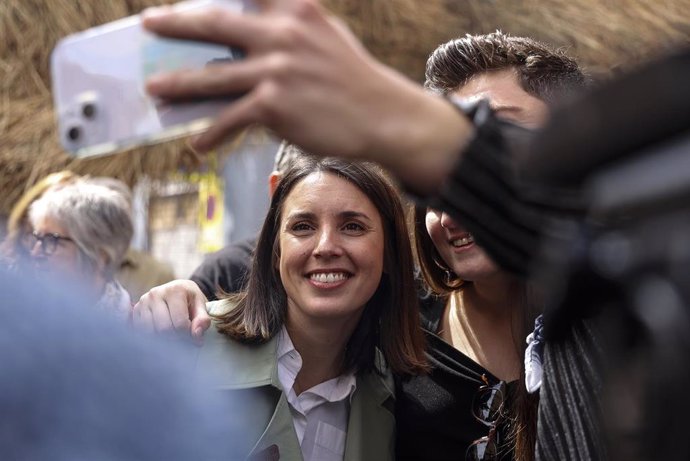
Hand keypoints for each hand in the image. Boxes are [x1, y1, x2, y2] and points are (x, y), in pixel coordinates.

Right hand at [132, 279, 210, 341]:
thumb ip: (202, 320)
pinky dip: (152, 337)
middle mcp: (156, 294)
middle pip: (164, 329)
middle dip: (176, 338)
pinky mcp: (135, 310)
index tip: (194, 338)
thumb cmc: (190, 300)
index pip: (180, 323)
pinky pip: (141, 331)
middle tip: (184, 339)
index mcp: (175, 290)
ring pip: (151, 332)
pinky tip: (162, 333)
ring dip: (163, 339)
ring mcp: (143, 302)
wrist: (176, 291)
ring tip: (173, 335)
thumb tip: (196, 336)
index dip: (188, 336)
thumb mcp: (201, 306)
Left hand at [142, 0, 470, 194]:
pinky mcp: (273, 105)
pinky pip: (230, 119)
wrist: (382, 115)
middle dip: (175, 24)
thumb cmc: (353, 79)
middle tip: (148, 24)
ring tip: (155, 89)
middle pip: (214, 24)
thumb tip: (247, 39)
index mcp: (294, 10)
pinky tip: (199, 144)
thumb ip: (289, 26)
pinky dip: (211, 134)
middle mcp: (281, 33)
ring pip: (212, 77)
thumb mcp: (325, 36)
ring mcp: (275, 69)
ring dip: (177, 84)